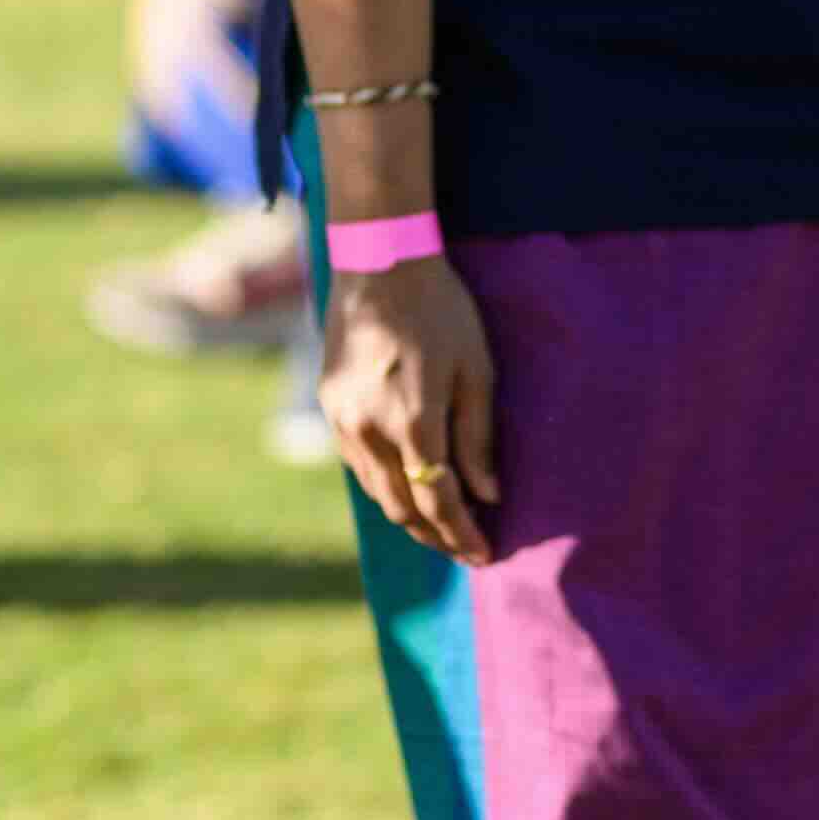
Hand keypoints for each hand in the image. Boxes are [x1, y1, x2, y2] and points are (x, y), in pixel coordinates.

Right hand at [317, 258, 500, 565]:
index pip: (440, 502)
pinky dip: (386, 485)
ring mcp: (344, 421)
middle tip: (465, 549)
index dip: (463, 534)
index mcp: (414, 421)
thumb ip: (478, 437)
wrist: (380, 265)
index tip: (485, 554)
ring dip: (409, 516)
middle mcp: (372, 430)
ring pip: (378, 492)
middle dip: (437, 536)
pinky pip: (359, 465)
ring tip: (440, 528)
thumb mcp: (476, 369)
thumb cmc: (441, 311)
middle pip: (404, 508)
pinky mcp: (330, 408)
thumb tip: (488, 494)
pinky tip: (408, 487)